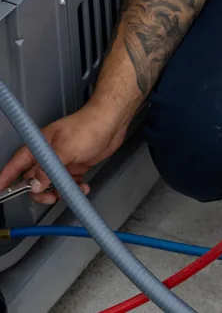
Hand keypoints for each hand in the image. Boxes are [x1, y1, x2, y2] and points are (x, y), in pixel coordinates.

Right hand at [0, 103, 128, 204]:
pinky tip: (83, 187)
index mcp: (40, 145)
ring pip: (51, 184)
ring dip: (60, 192)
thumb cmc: (90, 126)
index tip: (0, 191)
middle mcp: (48, 153)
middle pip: (33, 179)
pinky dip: (73, 188)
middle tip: (52, 197)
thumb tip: (35, 185)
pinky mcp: (74, 165)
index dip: (6, 177)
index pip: (16, 163)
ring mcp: (61, 160)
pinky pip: (67, 182)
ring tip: (72, 190)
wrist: (113, 121)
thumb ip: (49, 168)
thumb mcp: (66, 148)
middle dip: (40, 192)